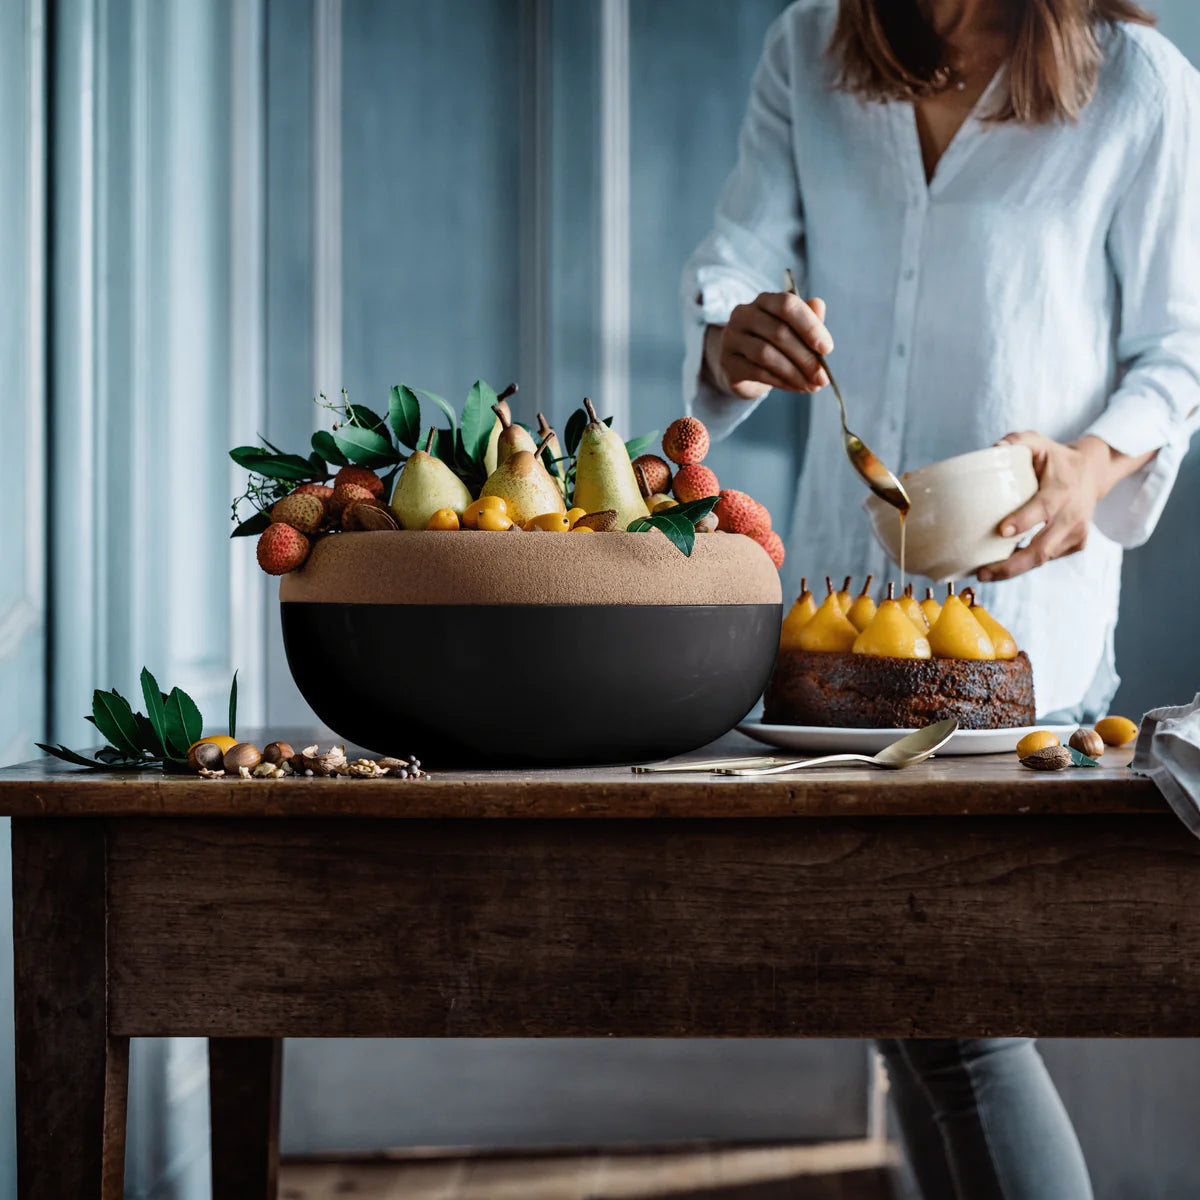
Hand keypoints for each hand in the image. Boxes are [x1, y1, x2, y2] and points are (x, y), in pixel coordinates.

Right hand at [705, 292, 833, 399]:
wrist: (743, 365)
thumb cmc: (774, 343)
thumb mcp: (794, 330)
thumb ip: (808, 318)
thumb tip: (819, 305)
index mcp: (764, 300)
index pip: (787, 304)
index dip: (809, 326)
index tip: (827, 348)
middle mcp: (744, 314)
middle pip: (778, 332)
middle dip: (805, 357)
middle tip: (822, 377)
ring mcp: (732, 338)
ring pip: (767, 354)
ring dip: (794, 373)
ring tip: (811, 386)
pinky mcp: (728, 362)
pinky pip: (757, 372)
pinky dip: (780, 381)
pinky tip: (795, 387)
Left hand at [975, 433, 1114, 581]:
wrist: (1093, 473)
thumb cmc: (1056, 459)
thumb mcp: (1039, 442)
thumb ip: (1017, 441)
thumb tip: (993, 449)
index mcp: (1062, 490)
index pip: (1044, 508)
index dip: (1024, 521)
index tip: (1001, 531)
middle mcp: (1073, 516)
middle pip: (1041, 549)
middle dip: (1010, 565)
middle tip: (981, 573)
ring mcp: (1077, 533)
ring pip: (1042, 559)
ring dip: (1013, 570)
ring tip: (984, 574)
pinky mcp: (1077, 544)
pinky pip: (1047, 558)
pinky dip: (1025, 563)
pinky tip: (1003, 565)